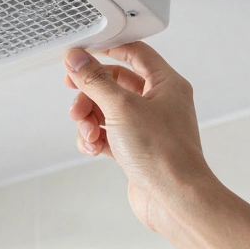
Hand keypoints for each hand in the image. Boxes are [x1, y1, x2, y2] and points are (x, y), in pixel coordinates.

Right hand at [64, 42, 217, 231]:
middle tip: (75, 99)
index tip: (84, 53)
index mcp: (166, 85)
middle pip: (115, 84)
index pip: (136, 53)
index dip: (109, 50)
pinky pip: (109, 135)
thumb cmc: (163, 154)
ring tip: (87, 131)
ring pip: (108, 111)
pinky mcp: (137, 149)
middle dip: (91, 94)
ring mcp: (148, 127)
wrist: (174, 198)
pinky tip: (92, 147)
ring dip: (90, 120)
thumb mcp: (121, 107)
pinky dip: (96, 138)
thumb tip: (77, 59)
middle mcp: (160, 103)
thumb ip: (95, 80)